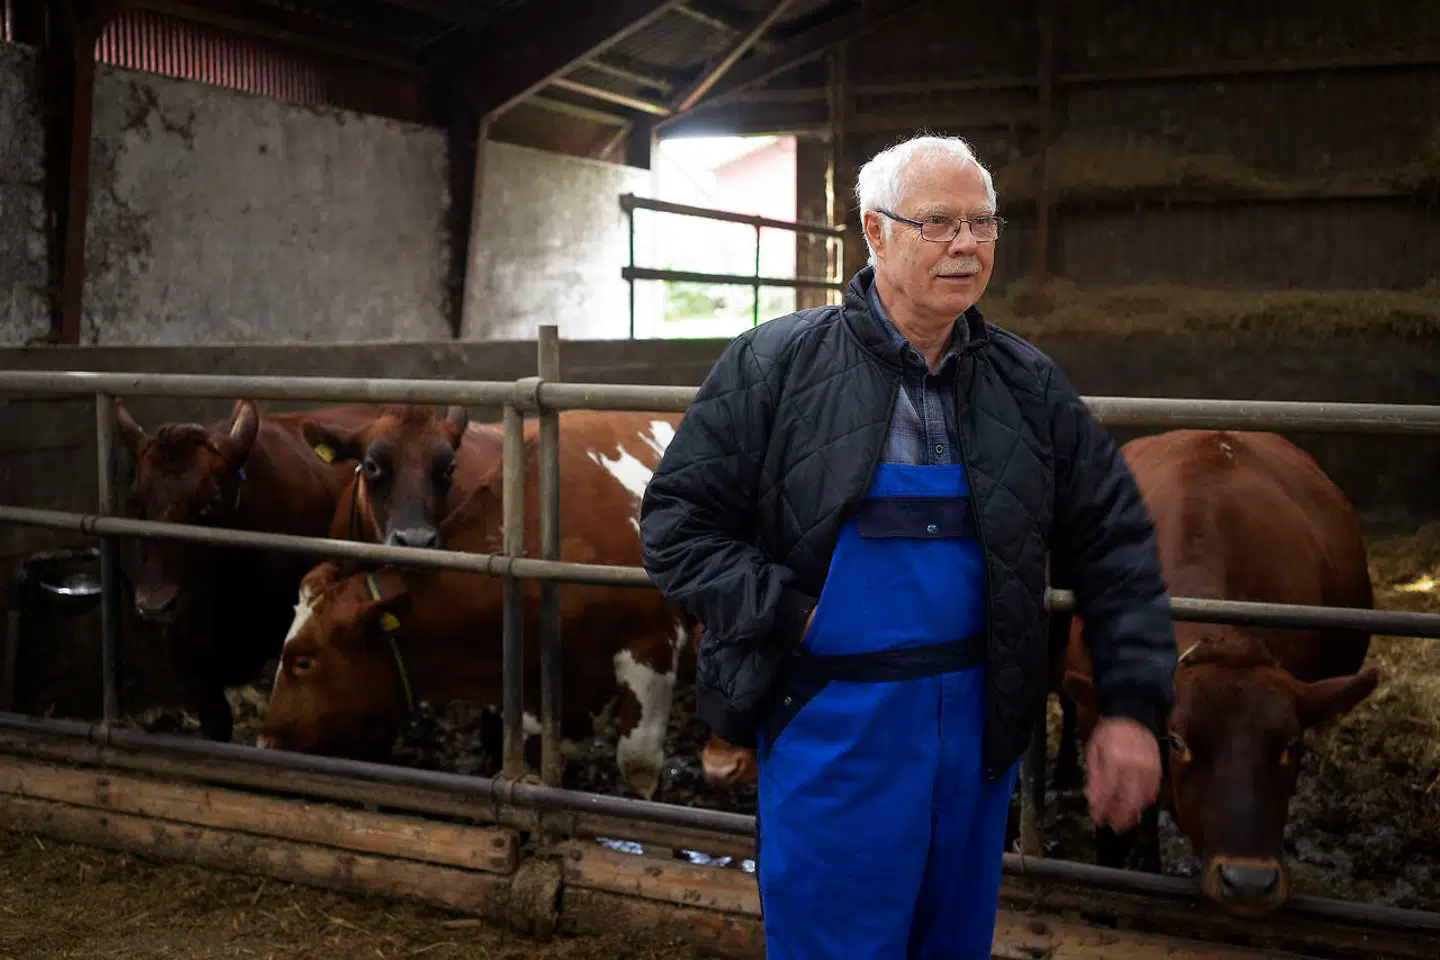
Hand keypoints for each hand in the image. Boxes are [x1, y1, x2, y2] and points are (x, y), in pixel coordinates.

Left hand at [1085, 717, 1160, 833]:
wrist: (1133, 714)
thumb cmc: (1109, 733)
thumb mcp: (1093, 750)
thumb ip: (1094, 775)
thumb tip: (1092, 798)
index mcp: (1114, 760)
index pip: (1108, 792)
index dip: (1102, 808)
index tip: (1097, 818)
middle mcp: (1134, 767)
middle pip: (1128, 800)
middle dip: (1119, 817)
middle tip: (1112, 827)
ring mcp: (1149, 769)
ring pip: (1142, 799)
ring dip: (1132, 813)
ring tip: (1123, 823)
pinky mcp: (1159, 769)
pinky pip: (1153, 791)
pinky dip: (1145, 802)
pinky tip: (1137, 807)